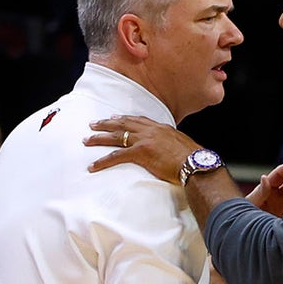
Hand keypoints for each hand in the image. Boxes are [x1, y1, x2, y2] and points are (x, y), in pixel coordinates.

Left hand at [85, 115, 200, 183]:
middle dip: (106, 123)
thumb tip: (173, 150)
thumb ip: (173, 144)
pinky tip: (93, 165)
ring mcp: (144, 140)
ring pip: (116, 136)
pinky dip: (103, 161)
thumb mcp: (183, 146)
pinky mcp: (140, 152)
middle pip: (124, 124)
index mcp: (161, 128)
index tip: (115, 118)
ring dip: (99, 138)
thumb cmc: (193, 158)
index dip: (125, 119)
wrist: (195, 163)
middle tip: (93, 124)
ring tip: (87, 140)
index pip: (139, 120)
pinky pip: (116, 156)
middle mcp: (151, 130)